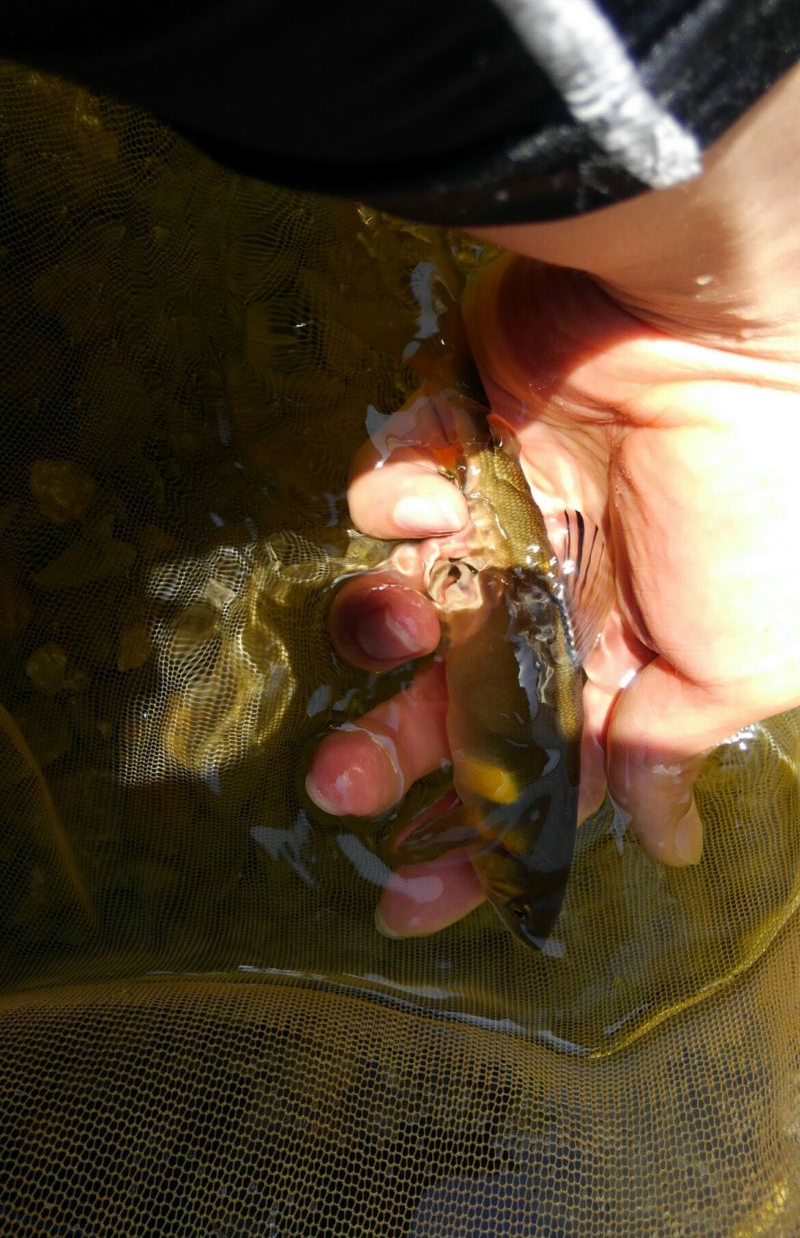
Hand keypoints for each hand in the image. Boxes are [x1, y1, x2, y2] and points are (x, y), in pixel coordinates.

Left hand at [306, 253, 799, 937]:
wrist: (703, 334)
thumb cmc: (748, 504)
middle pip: (447, 696)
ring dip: (383, 623)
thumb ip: (671, 744)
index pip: (540, 769)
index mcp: (624, 656)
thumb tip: (665, 839)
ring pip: (400, 600)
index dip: (480, 841)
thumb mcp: (745, 656)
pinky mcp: (453, 439)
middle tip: (334, 789)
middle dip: (387, 751)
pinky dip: (400, 499)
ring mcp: (500, 517)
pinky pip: (390, 494)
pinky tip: (444, 489)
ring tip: (402, 615)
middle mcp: (554, 595)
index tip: (407, 903)